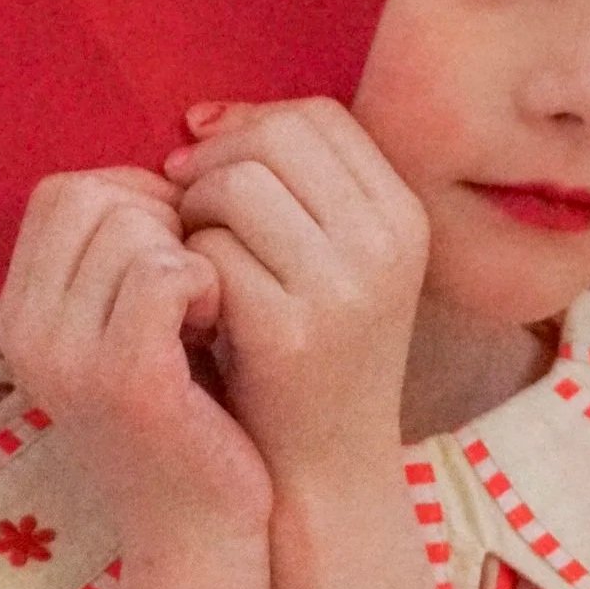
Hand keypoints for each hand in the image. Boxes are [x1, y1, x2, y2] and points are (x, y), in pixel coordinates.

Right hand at [0, 166, 273, 550]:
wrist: (200, 533)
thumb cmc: (184, 418)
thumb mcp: (127, 330)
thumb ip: (120, 256)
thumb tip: (168, 168)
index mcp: (17, 315)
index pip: (61, 192)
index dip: (134, 196)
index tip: (178, 247)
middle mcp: (25, 334)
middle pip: (92, 197)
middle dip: (162, 218)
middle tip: (197, 279)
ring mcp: (68, 358)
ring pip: (132, 227)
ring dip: (189, 252)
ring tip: (207, 310)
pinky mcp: (126, 380)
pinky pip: (166, 272)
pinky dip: (207, 283)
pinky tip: (220, 323)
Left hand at [160, 98, 428, 486]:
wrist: (325, 472)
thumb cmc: (313, 355)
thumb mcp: (333, 262)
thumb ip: (291, 187)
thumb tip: (201, 118)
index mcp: (404, 215)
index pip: (317, 116)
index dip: (249, 124)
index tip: (206, 163)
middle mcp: (386, 243)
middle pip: (274, 137)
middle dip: (214, 164)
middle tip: (186, 213)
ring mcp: (342, 288)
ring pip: (236, 185)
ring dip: (193, 214)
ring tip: (192, 263)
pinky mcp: (288, 332)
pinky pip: (209, 251)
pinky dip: (185, 269)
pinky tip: (193, 306)